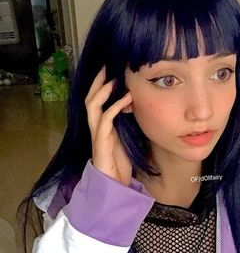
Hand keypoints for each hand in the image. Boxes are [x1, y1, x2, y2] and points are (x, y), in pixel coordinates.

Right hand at [85, 66, 133, 185]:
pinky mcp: (101, 143)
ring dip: (103, 91)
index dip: (100, 86)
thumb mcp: (126, 140)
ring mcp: (97, 135)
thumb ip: (127, 125)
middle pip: (90, 99)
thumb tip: (136, 108)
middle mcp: (96, 128)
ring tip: (114, 79)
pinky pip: (106, 120)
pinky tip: (126, 99)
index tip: (110, 70)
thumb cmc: (120, 165)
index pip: (96, 101)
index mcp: (101, 127)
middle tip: (106, 66)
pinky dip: (115, 107)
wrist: (114, 186)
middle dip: (97, 82)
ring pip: (93, 106)